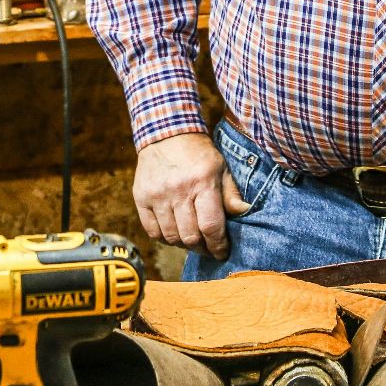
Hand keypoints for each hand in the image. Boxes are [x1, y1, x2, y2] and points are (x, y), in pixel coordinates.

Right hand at [133, 131, 250, 258]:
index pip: (211, 226)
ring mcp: (157, 195)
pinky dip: (164, 238)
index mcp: (202, 183)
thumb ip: (231, 193)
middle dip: (202, 248)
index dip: (218, 245)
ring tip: (191, 241)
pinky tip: (173, 233)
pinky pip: (152, 231)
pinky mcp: (141, 197)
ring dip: (183, 245)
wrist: (166, 134)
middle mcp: (178, 191)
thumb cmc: (198, 154)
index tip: (222, 251)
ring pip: (171, 237)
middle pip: (190, 236)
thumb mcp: (221, 168)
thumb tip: (244, 212)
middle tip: (207, 248)